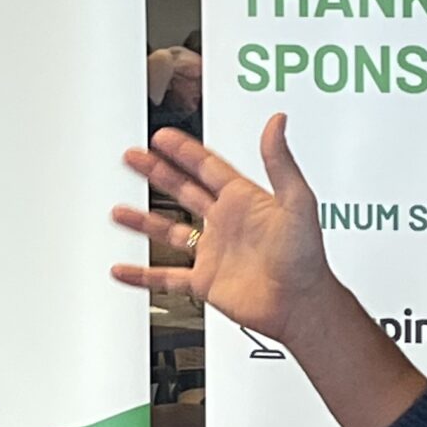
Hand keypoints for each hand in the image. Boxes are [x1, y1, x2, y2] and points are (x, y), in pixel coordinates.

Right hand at [112, 115, 333, 343]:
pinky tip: (124, 270)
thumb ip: (280, 161)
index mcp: (245, 200)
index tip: (162, 137)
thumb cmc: (306, 257)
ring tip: (119, 211)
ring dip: (143, 220)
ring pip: (169, 231)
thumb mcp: (296, 201)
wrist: (302, 304)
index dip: (184, 150)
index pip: (207, 167)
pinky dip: (143, 275)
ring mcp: (214, 253)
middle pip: (183, 190)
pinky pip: (166, 278)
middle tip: (133, 158)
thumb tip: (277, 122)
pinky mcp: (205, 283)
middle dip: (157, 173)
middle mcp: (226, 224)